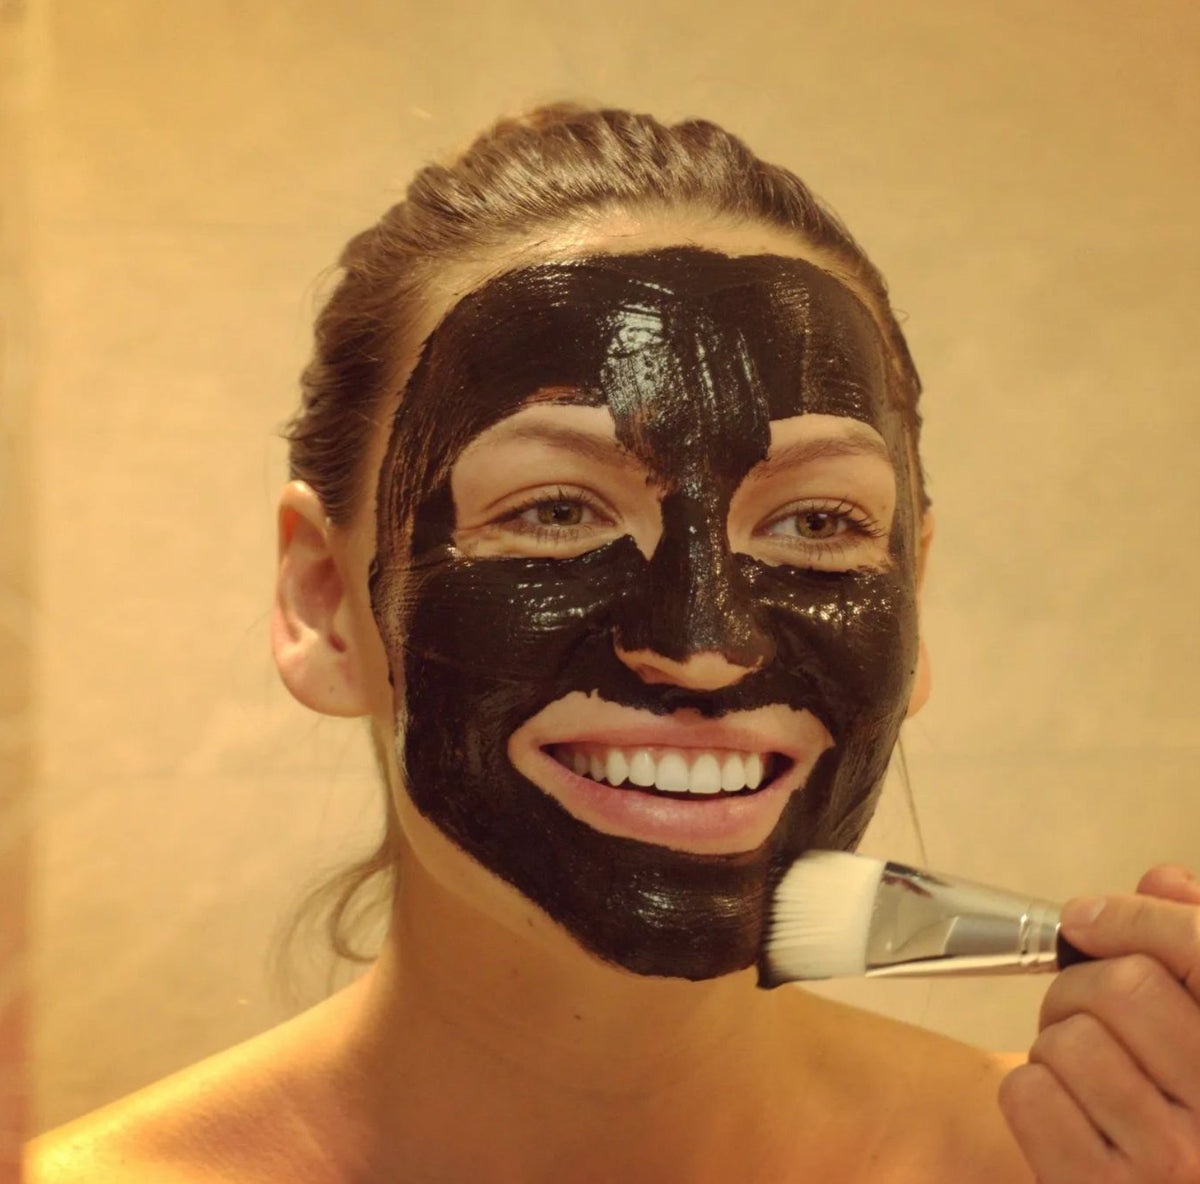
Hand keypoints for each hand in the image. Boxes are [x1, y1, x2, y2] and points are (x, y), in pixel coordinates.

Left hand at [999, 865, 1199, 1181]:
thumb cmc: (1182, 1109)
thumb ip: (1194, 951)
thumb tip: (1163, 880)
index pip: (1198, 947)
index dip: (1133, 916)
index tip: (1085, 917)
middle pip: (1122, 986)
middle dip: (1081, 986)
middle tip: (1085, 1012)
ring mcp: (1171, 1164)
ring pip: (1067, 1039)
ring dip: (1056, 1041)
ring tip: (1082, 1068)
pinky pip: (1028, 1093)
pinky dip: (1031, 1089)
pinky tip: (1068, 1112)